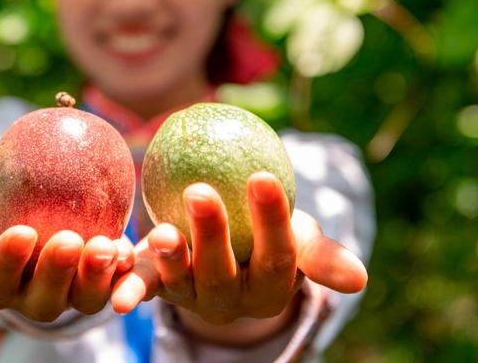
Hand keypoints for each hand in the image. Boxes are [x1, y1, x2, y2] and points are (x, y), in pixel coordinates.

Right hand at [0, 197, 134, 320]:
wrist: (37, 207)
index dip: (9, 259)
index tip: (20, 232)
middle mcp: (30, 299)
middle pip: (44, 296)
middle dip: (57, 270)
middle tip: (70, 240)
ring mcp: (69, 294)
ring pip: (83, 297)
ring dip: (96, 275)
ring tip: (106, 246)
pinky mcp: (101, 282)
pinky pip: (115, 285)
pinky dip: (123, 272)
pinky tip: (129, 250)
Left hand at [110, 173, 367, 326]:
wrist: (234, 248)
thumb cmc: (270, 233)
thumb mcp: (301, 239)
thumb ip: (322, 255)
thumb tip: (360, 280)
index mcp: (271, 289)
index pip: (276, 255)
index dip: (271, 220)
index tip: (262, 176)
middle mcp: (231, 301)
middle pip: (223, 272)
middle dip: (212, 235)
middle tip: (199, 191)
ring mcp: (193, 297)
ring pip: (181, 280)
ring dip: (170, 256)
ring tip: (160, 230)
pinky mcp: (160, 288)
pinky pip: (143, 285)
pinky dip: (129, 282)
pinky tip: (116, 261)